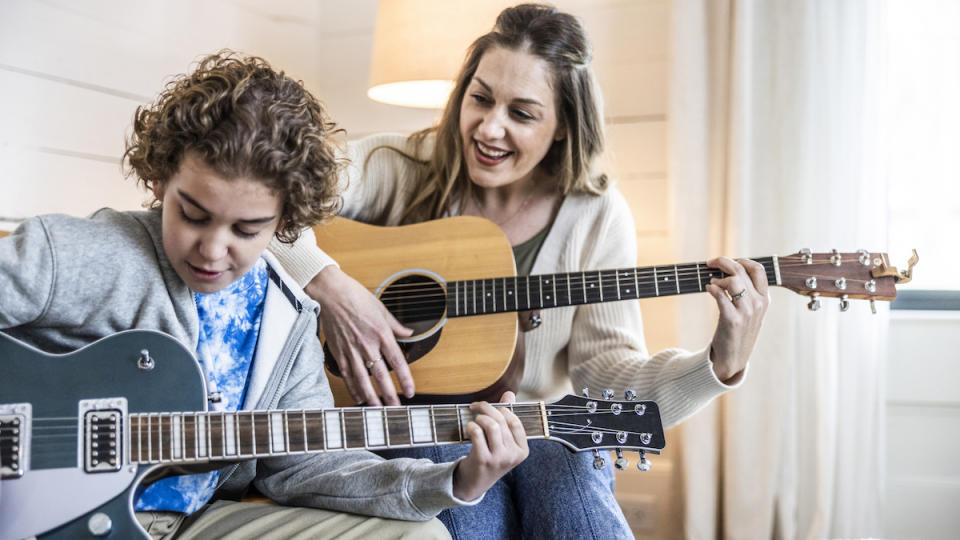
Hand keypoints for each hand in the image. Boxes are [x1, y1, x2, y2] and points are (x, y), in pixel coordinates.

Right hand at [305, 266, 413, 405]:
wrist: (331, 294)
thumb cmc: (357, 298)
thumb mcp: (382, 309)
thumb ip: (396, 325)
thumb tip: (409, 334)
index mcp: (381, 333)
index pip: (397, 361)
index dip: (405, 379)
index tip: (410, 392)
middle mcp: (367, 344)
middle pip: (380, 375)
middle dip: (389, 395)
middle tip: (396, 408)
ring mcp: (351, 350)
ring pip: (362, 379)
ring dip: (371, 397)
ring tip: (378, 410)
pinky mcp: (338, 352)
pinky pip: (346, 375)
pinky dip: (353, 388)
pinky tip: (359, 398)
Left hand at [452, 391, 528, 500]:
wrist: (474, 483)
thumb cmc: (490, 457)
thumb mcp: (503, 441)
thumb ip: (507, 417)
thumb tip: (509, 393)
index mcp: (522, 450)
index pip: (516, 422)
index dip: (503, 409)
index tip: (492, 405)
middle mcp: (512, 455)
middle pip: (501, 421)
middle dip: (486, 408)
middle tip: (476, 406)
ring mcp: (498, 458)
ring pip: (491, 425)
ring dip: (480, 417)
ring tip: (474, 420)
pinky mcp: (483, 459)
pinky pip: (477, 433)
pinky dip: (471, 426)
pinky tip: (469, 428)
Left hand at [705, 257, 769, 381]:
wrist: (734, 357)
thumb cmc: (740, 331)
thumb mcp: (751, 311)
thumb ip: (747, 293)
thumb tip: (730, 271)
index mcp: (764, 299)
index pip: (758, 269)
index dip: (742, 260)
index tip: (728, 261)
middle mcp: (758, 303)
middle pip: (741, 271)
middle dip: (723, 262)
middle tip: (710, 263)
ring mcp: (746, 312)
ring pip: (732, 280)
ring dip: (718, 278)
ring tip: (712, 283)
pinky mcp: (732, 320)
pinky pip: (720, 295)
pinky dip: (712, 288)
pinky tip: (708, 289)